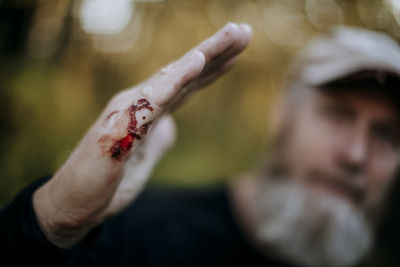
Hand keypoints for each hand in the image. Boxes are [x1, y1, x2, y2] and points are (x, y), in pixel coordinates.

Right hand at [33, 23, 251, 247]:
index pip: (186, 85)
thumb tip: (171, 127)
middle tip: (244, 31)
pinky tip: (197, 61)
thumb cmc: (106, 181)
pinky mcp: (121, 129)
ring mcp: (130, 113)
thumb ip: (157, 139)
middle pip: (185, 74)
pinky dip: (176, 79)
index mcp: (148, 113)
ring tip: (233, 33)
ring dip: (205, 54)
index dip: (213, 67)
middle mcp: (140, 105)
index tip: (238, 51)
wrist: (72, 205)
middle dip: (217, 51)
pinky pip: (154, 100)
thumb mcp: (143, 159)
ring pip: (174, 77)